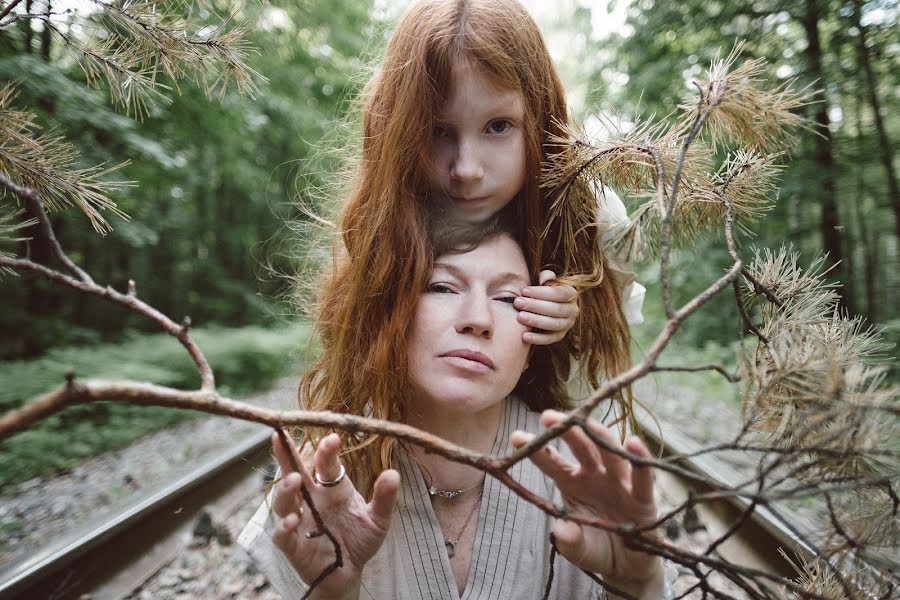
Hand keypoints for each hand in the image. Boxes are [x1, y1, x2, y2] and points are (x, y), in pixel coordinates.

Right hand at [270, 432, 399, 598]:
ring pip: (284, 502)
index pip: (325, 464)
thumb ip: (384, 498)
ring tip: (294, 479)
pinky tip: (293, 520)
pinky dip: (284, 526)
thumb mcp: (378, 519)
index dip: (326, 451)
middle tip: (279, 436)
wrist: (350, 572)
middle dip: (286, 456)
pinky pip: (282, 535)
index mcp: (333, 489)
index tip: (332, 439)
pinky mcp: (293, 545)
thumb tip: (393, 474)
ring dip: (285, 490)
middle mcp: (312, 500)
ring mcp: (300, 521)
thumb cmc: (360, 540)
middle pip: (294, 473)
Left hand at [510, 411, 659, 585]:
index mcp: (572, 482)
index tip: (516, 437)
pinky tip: (633, 442)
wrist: (626, 568)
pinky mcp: (643, 497)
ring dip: (598, 435)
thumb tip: (560, 531)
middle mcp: (595, 476)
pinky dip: (640, 459)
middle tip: (548, 417)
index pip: (552, 462)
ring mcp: (619, 483)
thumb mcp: (577, 549)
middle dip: (566, 430)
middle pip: (580, 448)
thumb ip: (569, 541)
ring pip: (609, 453)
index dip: (536, 449)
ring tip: (586, 421)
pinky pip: (642, 476)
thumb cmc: (596, 548)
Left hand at [514, 270, 577, 344]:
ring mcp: (568, 324)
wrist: (544, 306)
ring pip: (554, 324)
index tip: (524, 291)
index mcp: (570, 293)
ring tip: (519, 317)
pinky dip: (537, 338)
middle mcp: (573, 310)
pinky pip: (550, 339)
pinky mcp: (560, 336)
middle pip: (556, 309)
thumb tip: (545, 277)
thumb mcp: (545, 282)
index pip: (559, 293)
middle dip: (535, 306)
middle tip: (517, 303)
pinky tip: (524, 336)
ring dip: (536, 321)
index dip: (541, 292)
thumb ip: (546, 278)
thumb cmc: (542, 291)